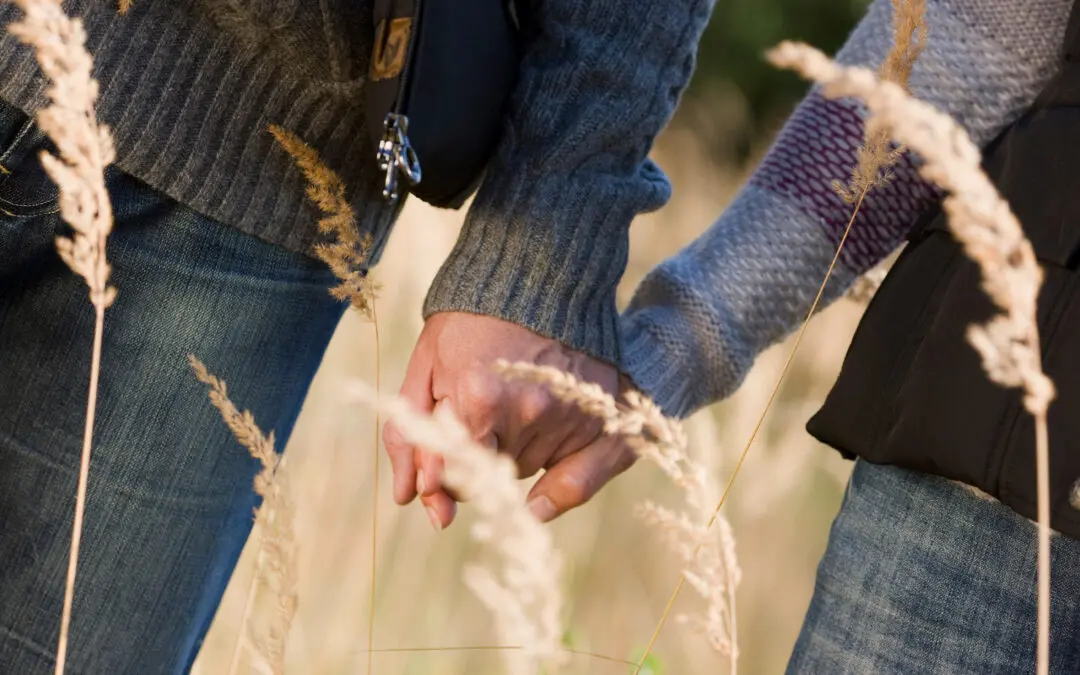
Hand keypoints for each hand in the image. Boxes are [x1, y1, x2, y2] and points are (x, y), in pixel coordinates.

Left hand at [383, 312, 636, 529]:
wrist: (538, 279)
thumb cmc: (470, 323)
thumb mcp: (427, 368)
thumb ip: (411, 436)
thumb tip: (405, 498)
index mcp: (480, 398)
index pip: (457, 474)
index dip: (447, 466)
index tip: (446, 447)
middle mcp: (529, 411)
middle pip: (493, 474)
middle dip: (481, 451)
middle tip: (484, 406)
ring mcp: (569, 414)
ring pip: (529, 471)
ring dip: (516, 450)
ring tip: (515, 400)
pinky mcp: (600, 417)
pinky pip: (575, 479)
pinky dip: (558, 472)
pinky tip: (548, 448)